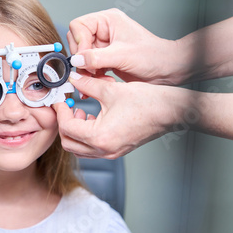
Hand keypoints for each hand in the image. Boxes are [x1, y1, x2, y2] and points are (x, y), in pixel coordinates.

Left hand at [53, 73, 186, 158]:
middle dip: (64, 124)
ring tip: (80, 111)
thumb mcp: (110, 89)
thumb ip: (87, 85)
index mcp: (100, 137)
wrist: (171, 111)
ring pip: (79, 149)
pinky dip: (86, 136)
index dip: (61, 112)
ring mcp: (111, 152)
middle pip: (69, 143)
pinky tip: (91, 118)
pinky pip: (92, 149)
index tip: (61, 100)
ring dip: (74, 131)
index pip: (67, 128)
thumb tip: (73, 80)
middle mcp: (104, 150)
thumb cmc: (147, 102)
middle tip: (67, 106)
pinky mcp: (117, 150)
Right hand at [67, 9, 183, 84]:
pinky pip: (89, 66)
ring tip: (97, 79)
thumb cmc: (153, 56)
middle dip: (81, 59)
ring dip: (86, 70)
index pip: (79, 26)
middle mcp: (104, 30)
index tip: (83, 59)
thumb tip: (76, 60)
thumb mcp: (122, 56)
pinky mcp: (105, 59)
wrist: (167, 70)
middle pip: (77, 42)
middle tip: (89, 71)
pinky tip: (102, 81)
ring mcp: (104, 45)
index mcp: (108, 20)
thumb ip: (96, 58)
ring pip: (81, 56)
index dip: (78, 42)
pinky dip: (92, 76)